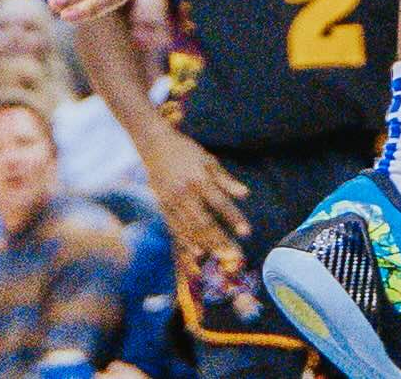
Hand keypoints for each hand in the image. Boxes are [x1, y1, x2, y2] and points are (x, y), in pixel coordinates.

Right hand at [141, 123, 253, 282]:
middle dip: (220, 240)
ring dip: (205, 245)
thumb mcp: (207, 160)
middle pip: (205, 221)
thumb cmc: (185, 151)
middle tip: (234, 255)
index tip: (247, 232)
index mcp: (199, 179)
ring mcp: (171, 201)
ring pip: (190, 228)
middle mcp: (185, 192)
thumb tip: (245, 194)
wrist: (154, 144)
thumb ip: (225, 179)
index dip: (234, 218)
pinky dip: (186, 242)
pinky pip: (175, 228)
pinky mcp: (162, 207)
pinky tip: (196, 253)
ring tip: (220, 257)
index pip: (220, 203)